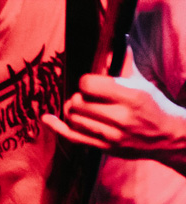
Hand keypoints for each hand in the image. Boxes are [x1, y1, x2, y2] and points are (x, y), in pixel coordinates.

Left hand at [41, 50, 185, 160]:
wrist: (166, 137)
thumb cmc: (152, 106)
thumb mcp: (141, 84)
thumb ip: (123, 66)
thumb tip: (110, 47)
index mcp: (131, 97)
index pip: (91, 85)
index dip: (86, 81)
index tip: (90, 82)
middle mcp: (121, 117)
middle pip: (79, 103)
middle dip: (78, 96)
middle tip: (85, 95)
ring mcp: (111, 135)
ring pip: (73, 119)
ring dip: (71, 109)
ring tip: (79, 106)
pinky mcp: (103, 147)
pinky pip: (72, 137)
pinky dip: (56, 126)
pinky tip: (47, 118)